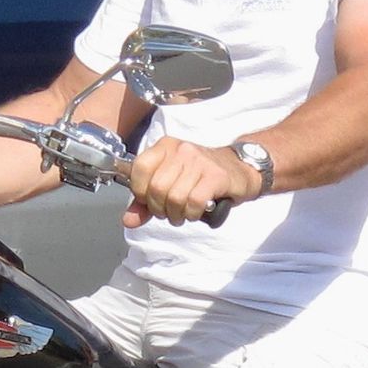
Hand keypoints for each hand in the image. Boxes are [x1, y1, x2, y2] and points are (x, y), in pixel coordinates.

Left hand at [124, 138, 256, 227]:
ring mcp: (199, 161)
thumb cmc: (200, 177)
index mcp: (165, 147)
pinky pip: (193, 202)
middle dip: (160, 208)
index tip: (150, 201)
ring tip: (183, 213)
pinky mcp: (215, 176)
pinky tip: (195, 212)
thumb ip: (145, 202)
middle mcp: (180, 150)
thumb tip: (128, 220)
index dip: (140, 191)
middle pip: (156, 188)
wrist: (239, 169)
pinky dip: (191, 213)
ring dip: (176, 214)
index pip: (139, 168)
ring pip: (175, 197)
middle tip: (169, 212)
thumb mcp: (170, 183)